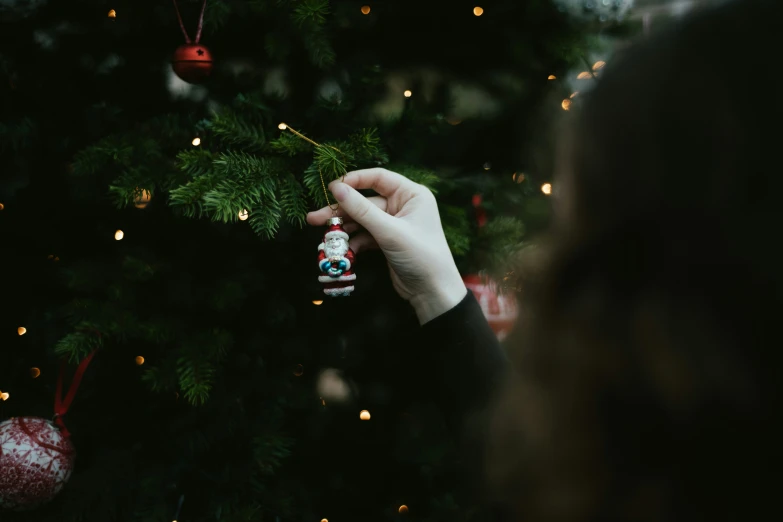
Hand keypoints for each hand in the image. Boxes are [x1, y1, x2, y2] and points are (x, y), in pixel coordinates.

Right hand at [307, 168, 466, 323]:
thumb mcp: (389, 232)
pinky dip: (354, 241)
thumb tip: (336, 188)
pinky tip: (343, 249)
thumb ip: (361, 209)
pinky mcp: (388, 241)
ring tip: (324, 236)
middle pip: (365, 201)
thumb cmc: (421, 256)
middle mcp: (404, 205)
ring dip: (344, 228)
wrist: (433, 293)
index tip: (331, 188)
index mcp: (412, 195)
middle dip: (342, 210)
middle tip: (315, 218)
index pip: (379, 178)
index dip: (354, 180)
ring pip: (363, 220)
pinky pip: (366, 235)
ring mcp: (395, 224)